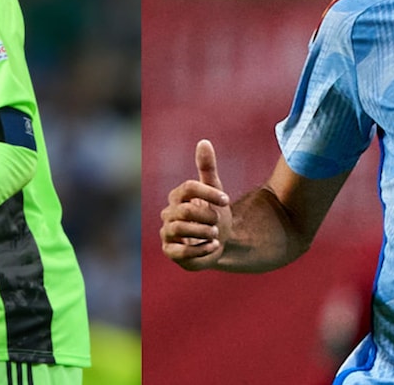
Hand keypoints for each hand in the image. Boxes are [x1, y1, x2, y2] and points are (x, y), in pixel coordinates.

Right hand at [160, 139, 232, 270]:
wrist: (219, 242)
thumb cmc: (214, 213)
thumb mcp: (215, 189)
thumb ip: (207, 167)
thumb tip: (204, 141)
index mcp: (177, 196)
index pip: (188, 188)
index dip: (208, 193)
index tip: (226, 200)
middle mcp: (168, 213)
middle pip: (185, 211)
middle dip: (206, 216)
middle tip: (217, 221)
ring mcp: (167, 233)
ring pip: (180, 230)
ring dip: (203, 232)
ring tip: (216, 234)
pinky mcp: (170, 252)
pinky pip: (181, 252)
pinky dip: (200, 249)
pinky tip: (214, 245)